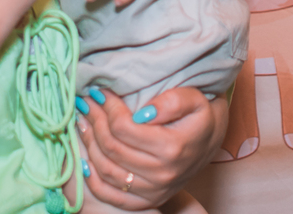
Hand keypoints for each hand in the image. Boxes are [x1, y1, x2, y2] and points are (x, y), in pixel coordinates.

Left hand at [77, 87, 226, 210]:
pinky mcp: (147, 201)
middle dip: (94, 120)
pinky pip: (110, 195)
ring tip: (83, 120)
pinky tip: (84, 158)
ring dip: (89, 143)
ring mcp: (154, 191)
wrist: (209, 141)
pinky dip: (92, 179)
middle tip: (86, 102)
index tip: (100, 91)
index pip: (124, 128)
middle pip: (112, 148)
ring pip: (106, 170)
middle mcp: (162, 174)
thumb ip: (172, 101)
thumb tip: (144, 112)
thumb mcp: (194, 99)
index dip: (108, 108)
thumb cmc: (198, 116)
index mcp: (173, 148)